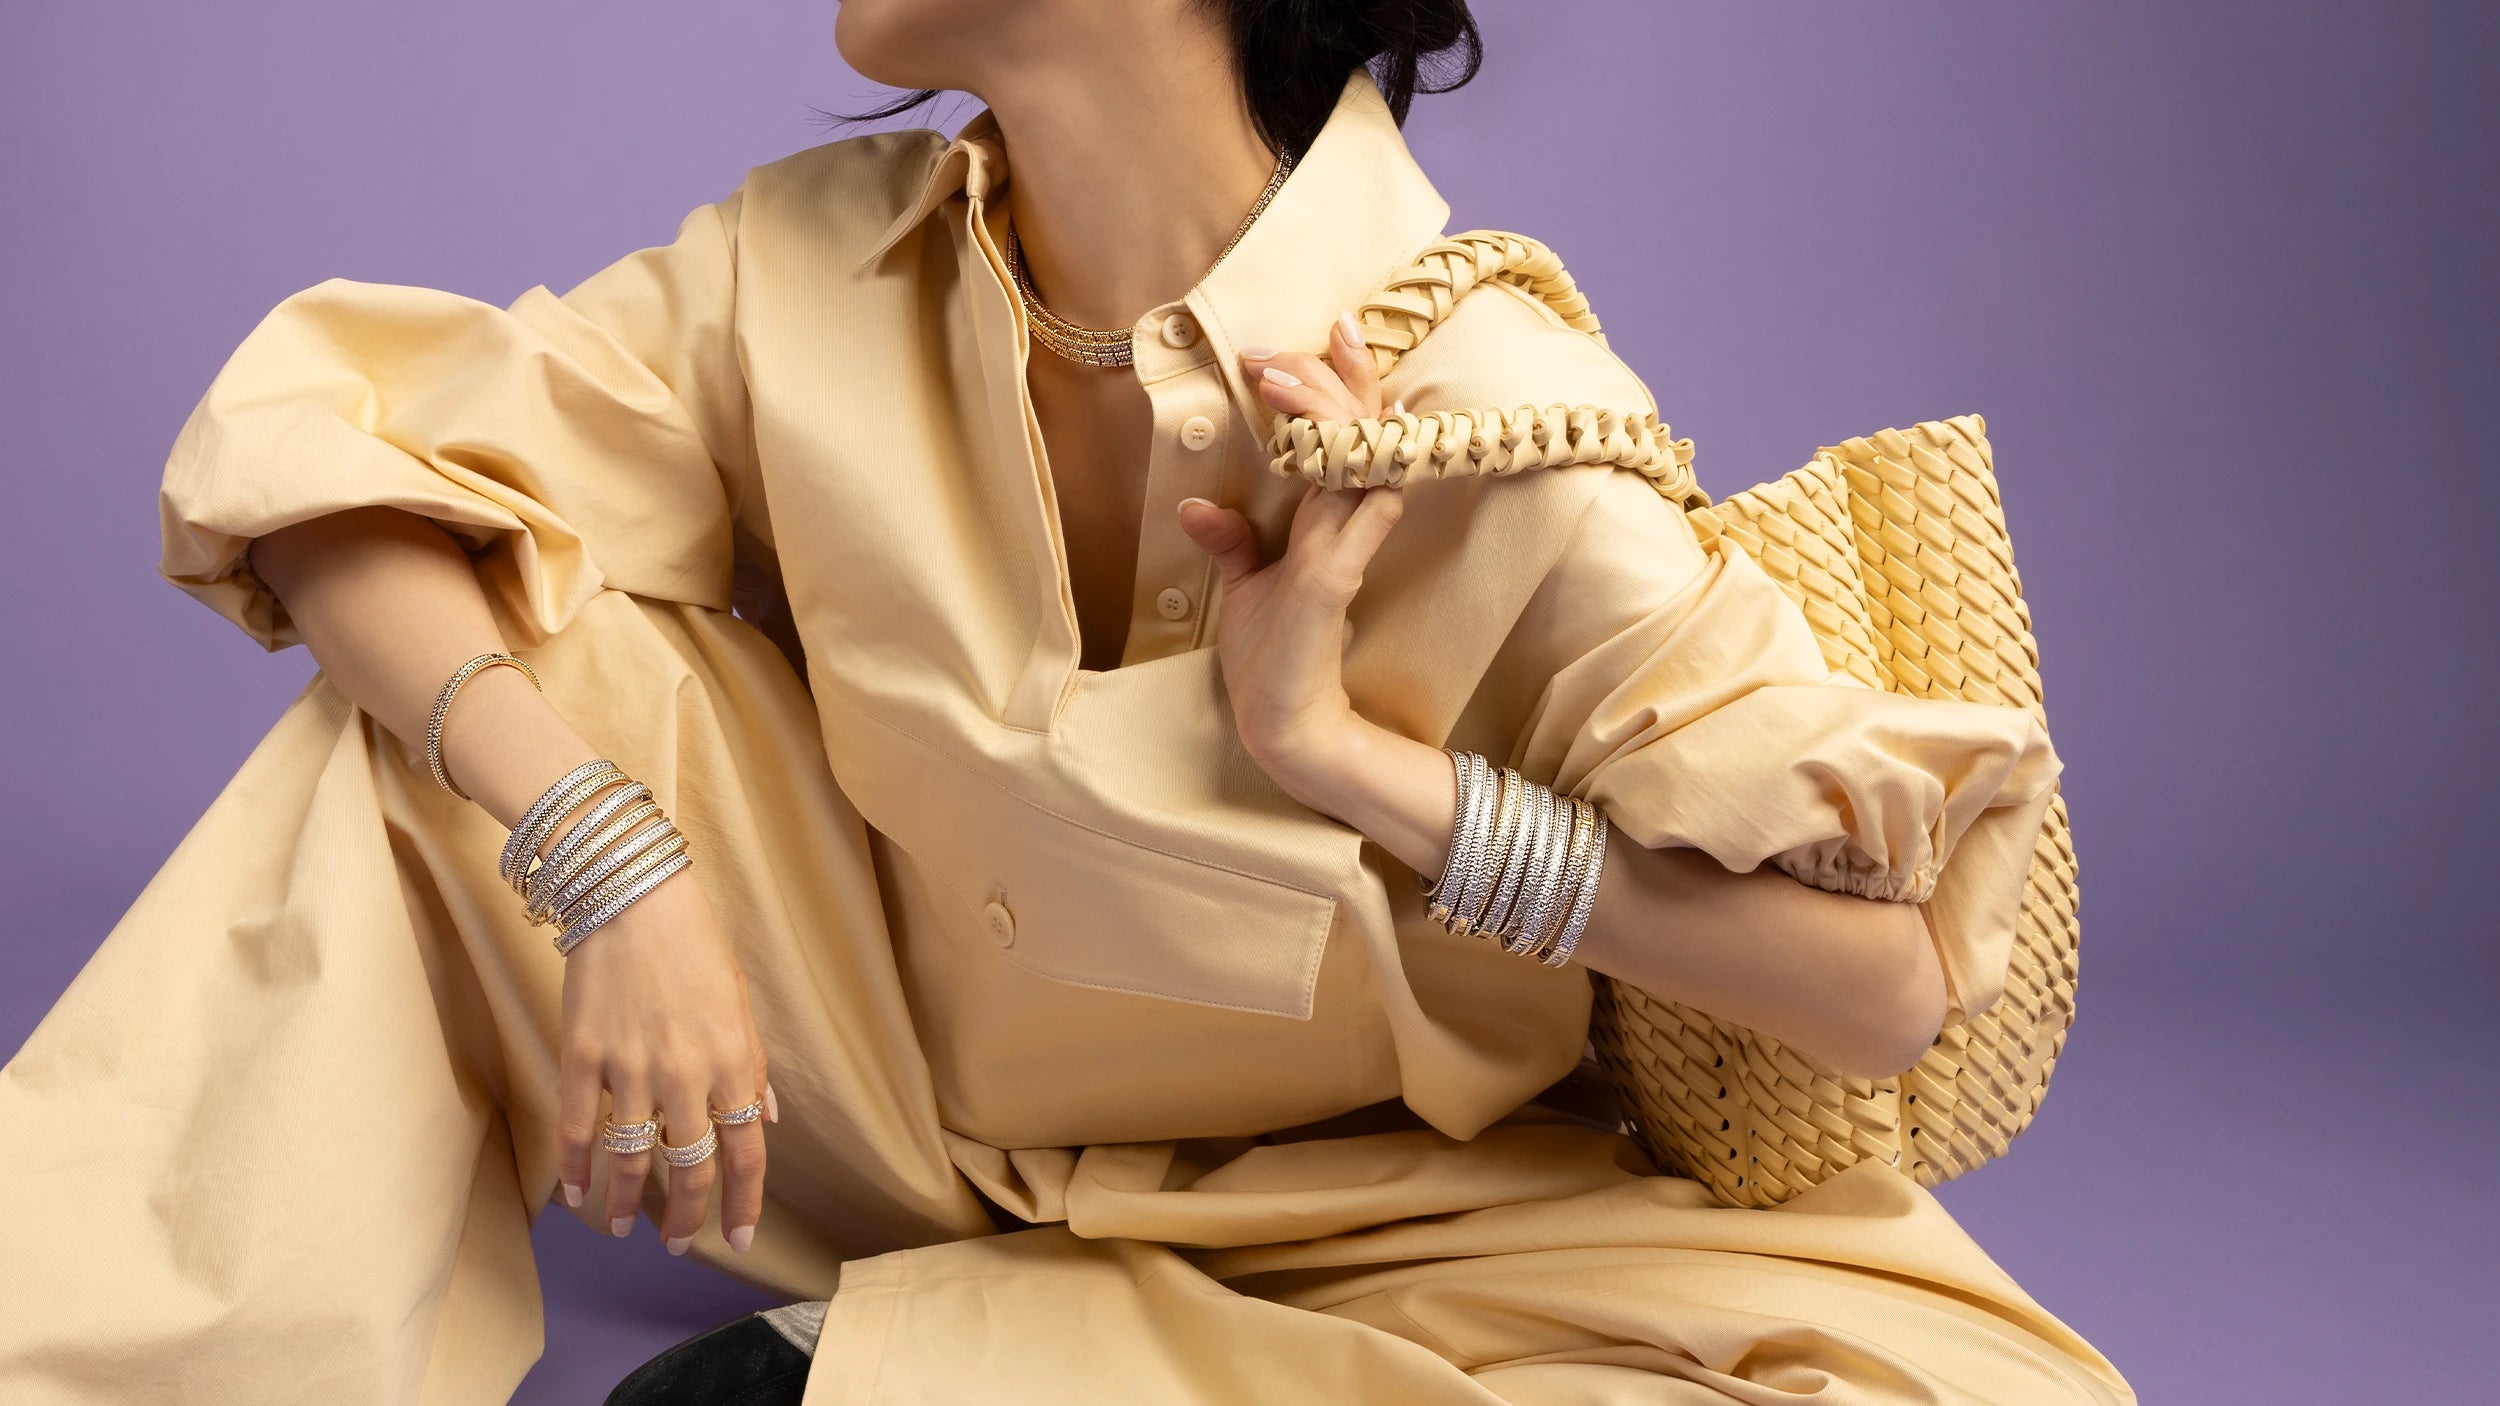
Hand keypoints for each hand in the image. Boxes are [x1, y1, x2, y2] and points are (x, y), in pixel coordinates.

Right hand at [552, 865, 774, 1255]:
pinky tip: (577, 1193)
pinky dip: (577, 1169)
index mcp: (734, 1062)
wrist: (633, 898)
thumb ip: (754, 1067)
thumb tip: (768, 1118)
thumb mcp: (741, 1004)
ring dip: (627, 1204)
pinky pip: (579, 1129)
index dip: (744, 1202)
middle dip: (688, 1217)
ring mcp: (631, 1070)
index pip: (747, 1152)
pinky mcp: (583, 1058)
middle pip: (690, 1169)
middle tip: (680, 1244)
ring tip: (621, 1228)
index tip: (741, 1236)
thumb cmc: (695, 946)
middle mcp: (687, 1076)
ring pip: (632, 1160)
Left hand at [1176, 311, 1406, 790]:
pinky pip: (1361, 516)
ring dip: (1327, 413)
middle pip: (1361, 431)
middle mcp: (1345, 525)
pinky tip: (1354, 443)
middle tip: (1305, 338)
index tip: (1324, 330)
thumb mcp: (1243, 585)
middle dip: (1335, 378)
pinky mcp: (1333, 581)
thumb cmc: (1271, 655)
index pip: (1347, 433)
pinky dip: (1359, 477)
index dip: (1344, 381)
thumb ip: (1232, 541)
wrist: (1281, 719)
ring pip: (1359, 460)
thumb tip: (1195, 503)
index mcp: (1326, 519)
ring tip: (1284, 377)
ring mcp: (1345, 550)